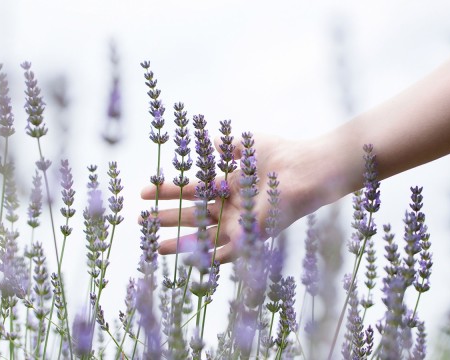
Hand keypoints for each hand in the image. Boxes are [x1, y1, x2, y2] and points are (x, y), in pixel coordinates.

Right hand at [140, 133, 342, 262]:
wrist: (306, 169)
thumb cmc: (281, 154)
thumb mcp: (246, 143)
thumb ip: (224, 144)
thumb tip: (206, 137)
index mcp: (228, 185)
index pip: (191, 191)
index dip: (167, 192)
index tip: (144, 192)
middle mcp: (231, 206)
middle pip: (192, 215)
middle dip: (167, 219)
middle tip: (143, 222)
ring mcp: (240, 223)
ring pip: (203, 237)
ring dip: (179, 242)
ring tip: (154, 245)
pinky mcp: (251, 236)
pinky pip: (228, 253)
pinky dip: (210, 257)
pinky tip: (189, 262)